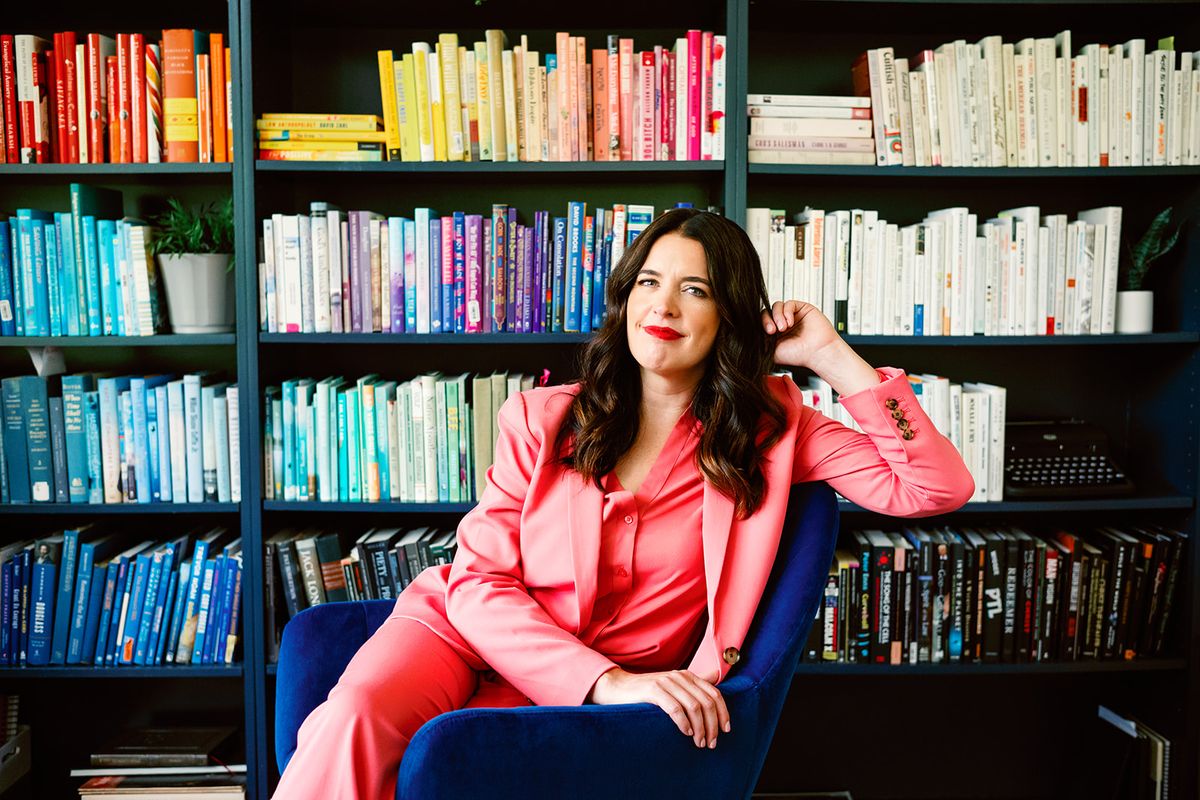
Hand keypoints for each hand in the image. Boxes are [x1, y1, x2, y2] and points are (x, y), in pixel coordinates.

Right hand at [587, 667, 730, 748]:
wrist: (618, 688)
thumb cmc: (648, 692)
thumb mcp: (673, 686)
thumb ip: (694, 684)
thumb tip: (716, 677)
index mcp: (688, 676)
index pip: (715, 693)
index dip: (723, 713)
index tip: (726, 730)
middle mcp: (679, 677)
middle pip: (707, 702)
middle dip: (713, 725)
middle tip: (710, 743)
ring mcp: (666, 682)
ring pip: (694, 707)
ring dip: (700, 728)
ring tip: (699, 743)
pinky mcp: (653, 691)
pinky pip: (675, 708)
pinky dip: (683, 723)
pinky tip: (685, 733)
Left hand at [762, 300, 840, 368]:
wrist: (817, 353)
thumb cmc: (799, 355)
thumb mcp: (772, 352)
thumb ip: (760, 343)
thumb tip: (749, 335)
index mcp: (775, 333)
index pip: (762, 322)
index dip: (761, 325)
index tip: (765, 333)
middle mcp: (783, 323)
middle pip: (767, 312)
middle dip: (767, 320)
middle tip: (772, 331)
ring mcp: (792, 315)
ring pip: (776, 306)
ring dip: (777, 316)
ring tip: (783, 328)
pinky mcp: (802, 308)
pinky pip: (788, 303)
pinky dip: (787, 312)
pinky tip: (790, 323)